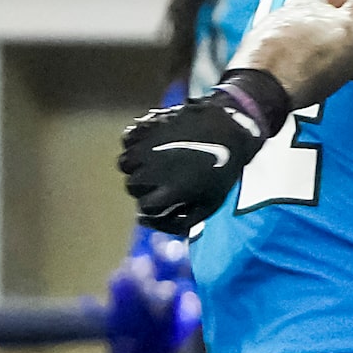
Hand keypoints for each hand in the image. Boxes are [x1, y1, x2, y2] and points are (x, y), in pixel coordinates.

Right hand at [118, 78, 280, 235]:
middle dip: (143, 187)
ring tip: (152, 163)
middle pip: (132, 186)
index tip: (161, 201)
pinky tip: (150, 145)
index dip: (153, 207)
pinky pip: (127, 140)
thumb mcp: (211, 202)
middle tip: (158, 181)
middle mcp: (153, 170)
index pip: (144, 207)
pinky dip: (134, 144)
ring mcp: (146, 147)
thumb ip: (186, 219)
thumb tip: (159, 224)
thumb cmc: (223, 168)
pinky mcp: (145, 127)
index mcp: (171, 190)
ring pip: (125, 163)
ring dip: (136, 166)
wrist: (228, 128)